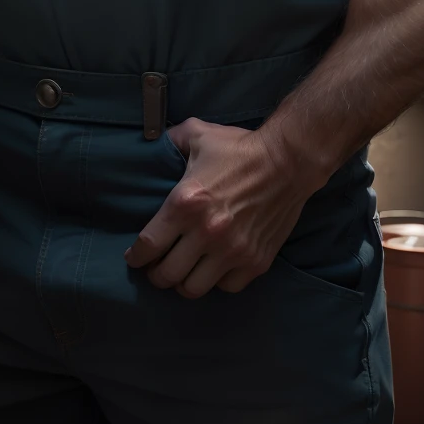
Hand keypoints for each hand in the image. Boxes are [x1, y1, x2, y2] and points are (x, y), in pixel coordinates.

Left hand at [125, 118, 309, 297]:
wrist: (289, 160)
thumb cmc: (240, 147)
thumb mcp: (197, 134)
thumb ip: (169, 141)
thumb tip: (151, 145)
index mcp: (185, 203)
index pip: (148, 245)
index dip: (135, 256)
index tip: (134, 257)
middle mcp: (206, 232)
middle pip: (166, 275)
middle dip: (155, 274)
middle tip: (156, 267)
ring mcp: (233, 251)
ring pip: (193, 289)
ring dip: (183, 282)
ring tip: (183, 271)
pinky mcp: (255, 261)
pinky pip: (226, 287)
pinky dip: (216, 281)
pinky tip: (213, 268)